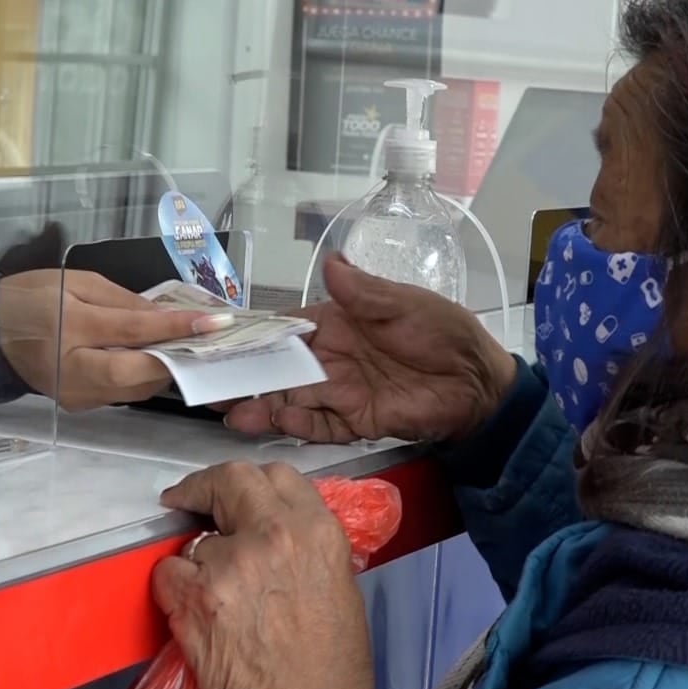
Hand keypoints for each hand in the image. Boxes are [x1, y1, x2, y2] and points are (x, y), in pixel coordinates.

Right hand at [0, 269, 230, 408]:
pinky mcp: (79, 404)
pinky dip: (144, 377)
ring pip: (135, 390)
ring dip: (164, 370)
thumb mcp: (76, 283)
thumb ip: (124, 301)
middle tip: (207, 341)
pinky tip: (157, 359)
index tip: (214, 322)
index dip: (176, 327)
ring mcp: (75, 394)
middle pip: (137, 374)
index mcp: (69, 328)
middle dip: (176, 358)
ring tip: (189, 348)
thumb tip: (165, 316)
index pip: (133, 331)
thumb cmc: (32, 298)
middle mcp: (72, 370)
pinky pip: (122, 393)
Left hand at [154, 461, 373, 688]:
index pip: (278, 476)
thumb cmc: (329, 671)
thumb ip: (307, 546)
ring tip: (218, 597)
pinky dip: (173, 588)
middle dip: (208, 487)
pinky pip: (167, 571)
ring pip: (196, 537)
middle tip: (191, 498)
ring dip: (199, 560)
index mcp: (317, 534)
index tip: (234, 489)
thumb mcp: (339, 588)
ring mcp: (231, 564)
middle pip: (232, 479)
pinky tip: (194, 611)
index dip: (252, 482)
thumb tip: (278, 530)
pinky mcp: (195, 597)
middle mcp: (274, 538)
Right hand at [224, 256, 515, 442]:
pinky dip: (298, 426)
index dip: (255, 334)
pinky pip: (321, 425)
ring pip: (294, 399)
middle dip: (246, 375)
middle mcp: (332, 357)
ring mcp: (343, 391)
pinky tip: (275, 424)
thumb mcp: (405, 304)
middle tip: (208, 384)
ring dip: (264, 404)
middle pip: (281, 367)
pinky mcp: (357, 421)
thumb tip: (330, 262)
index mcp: (338, 322)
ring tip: (231, 411)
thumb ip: (364, 292)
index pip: (287, 328)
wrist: (480, 383)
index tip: (220, 339)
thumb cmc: (444, 334)